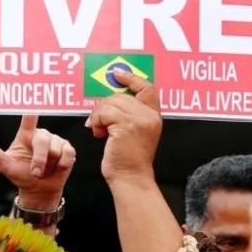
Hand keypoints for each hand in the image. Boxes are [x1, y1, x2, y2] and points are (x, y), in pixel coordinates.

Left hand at [0, 115, 74, 208]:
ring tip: (44, 169)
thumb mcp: (5, 166)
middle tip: (35, 172)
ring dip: (49, 165)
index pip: (28, 119)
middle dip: (40, 159)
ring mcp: (55, 140)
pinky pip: (68, 153)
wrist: (39, 190)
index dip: (31, 111)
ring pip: (56, 148)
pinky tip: (57, 168)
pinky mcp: (68, 149)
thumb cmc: (20, 175)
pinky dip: (62, 165)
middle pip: (43, 139)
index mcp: (25, 135)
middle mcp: (41, 135)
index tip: (33, 103)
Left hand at [85, 69, 161, 184]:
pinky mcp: (127, 126)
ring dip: (98, 116)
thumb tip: (109, 102)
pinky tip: (99, 134)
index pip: (147, 88)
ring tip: (99, 130)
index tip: (117, 74)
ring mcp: (140, 120)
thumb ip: (129, 116)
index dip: (131, 78)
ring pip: (111, 103)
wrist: (130, 178)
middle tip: (98, 122)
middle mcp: (150, 116)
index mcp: (153, 116)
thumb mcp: (134, 133)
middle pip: (121, 95)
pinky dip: (97, 122)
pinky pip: (105, 113)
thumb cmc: (127, 160)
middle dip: (104, 106)